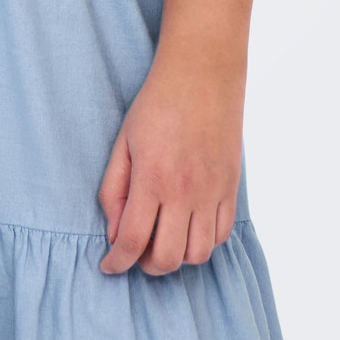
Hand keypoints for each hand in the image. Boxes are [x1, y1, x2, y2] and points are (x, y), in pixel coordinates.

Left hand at [96, 50, 244, 275]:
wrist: (202, 73)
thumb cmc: (156, 104)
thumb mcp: (123, 142)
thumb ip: (114, 190)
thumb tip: (114, 232)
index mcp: (153, 179)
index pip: (134, 241)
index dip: (117, 262)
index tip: (108, 265)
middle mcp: (186, 192)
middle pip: (169, 258)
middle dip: (146, 265)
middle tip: (135, 251)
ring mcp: (213, 192)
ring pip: (199, 254)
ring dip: (177, 256)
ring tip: (162, 238)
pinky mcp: (231, 187)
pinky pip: (221, 235)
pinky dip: (202, 242)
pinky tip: (187, 226)